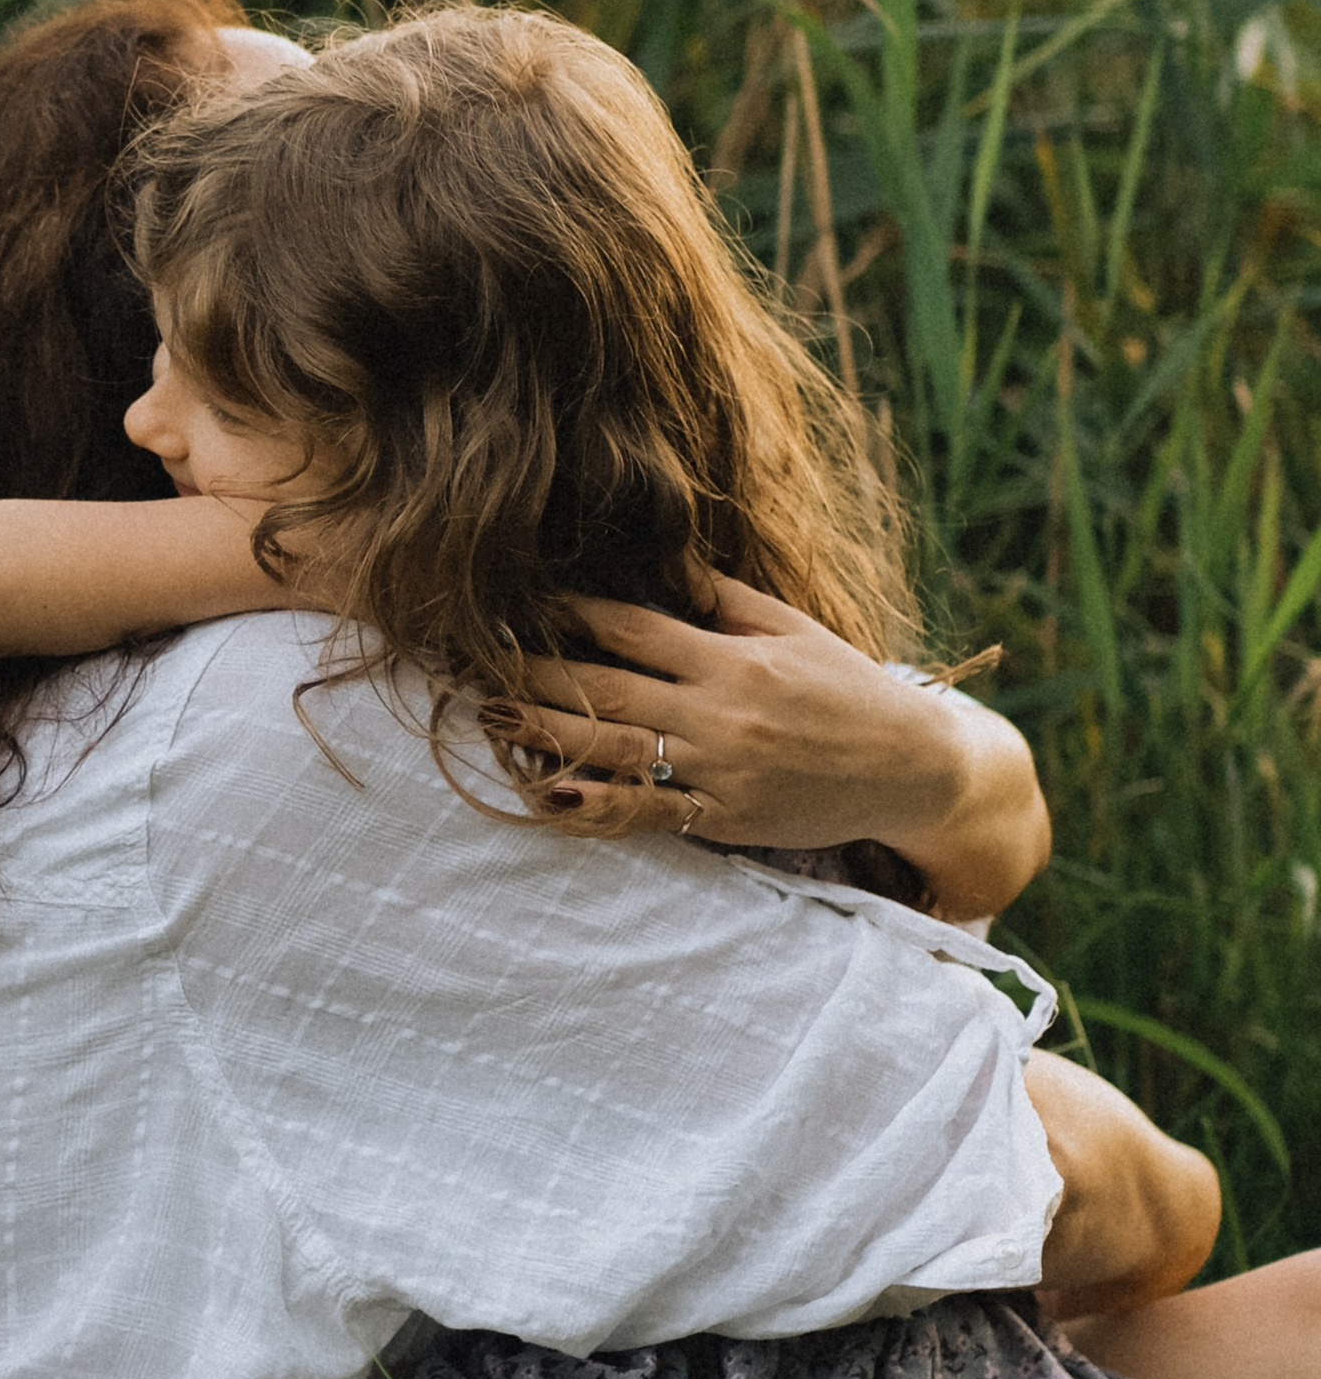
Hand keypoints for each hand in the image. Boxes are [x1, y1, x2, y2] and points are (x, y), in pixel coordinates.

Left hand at [485, 571, 1049, 921]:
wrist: (911, 768)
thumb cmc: (848, 688)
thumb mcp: (793, 629)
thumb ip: (725, 600)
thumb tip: (667, 560)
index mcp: (732, 657)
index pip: (632, 627)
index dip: (567, 612)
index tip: (512, 601)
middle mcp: (720, 711)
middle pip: (606, 687)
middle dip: (533, 671)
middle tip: (466, 661)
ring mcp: (720, 769)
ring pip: (616, 749)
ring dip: (546, 732)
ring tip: (487, 718)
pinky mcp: (725, 818)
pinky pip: (650, 814)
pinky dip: (598, 806)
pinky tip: (551, 796)